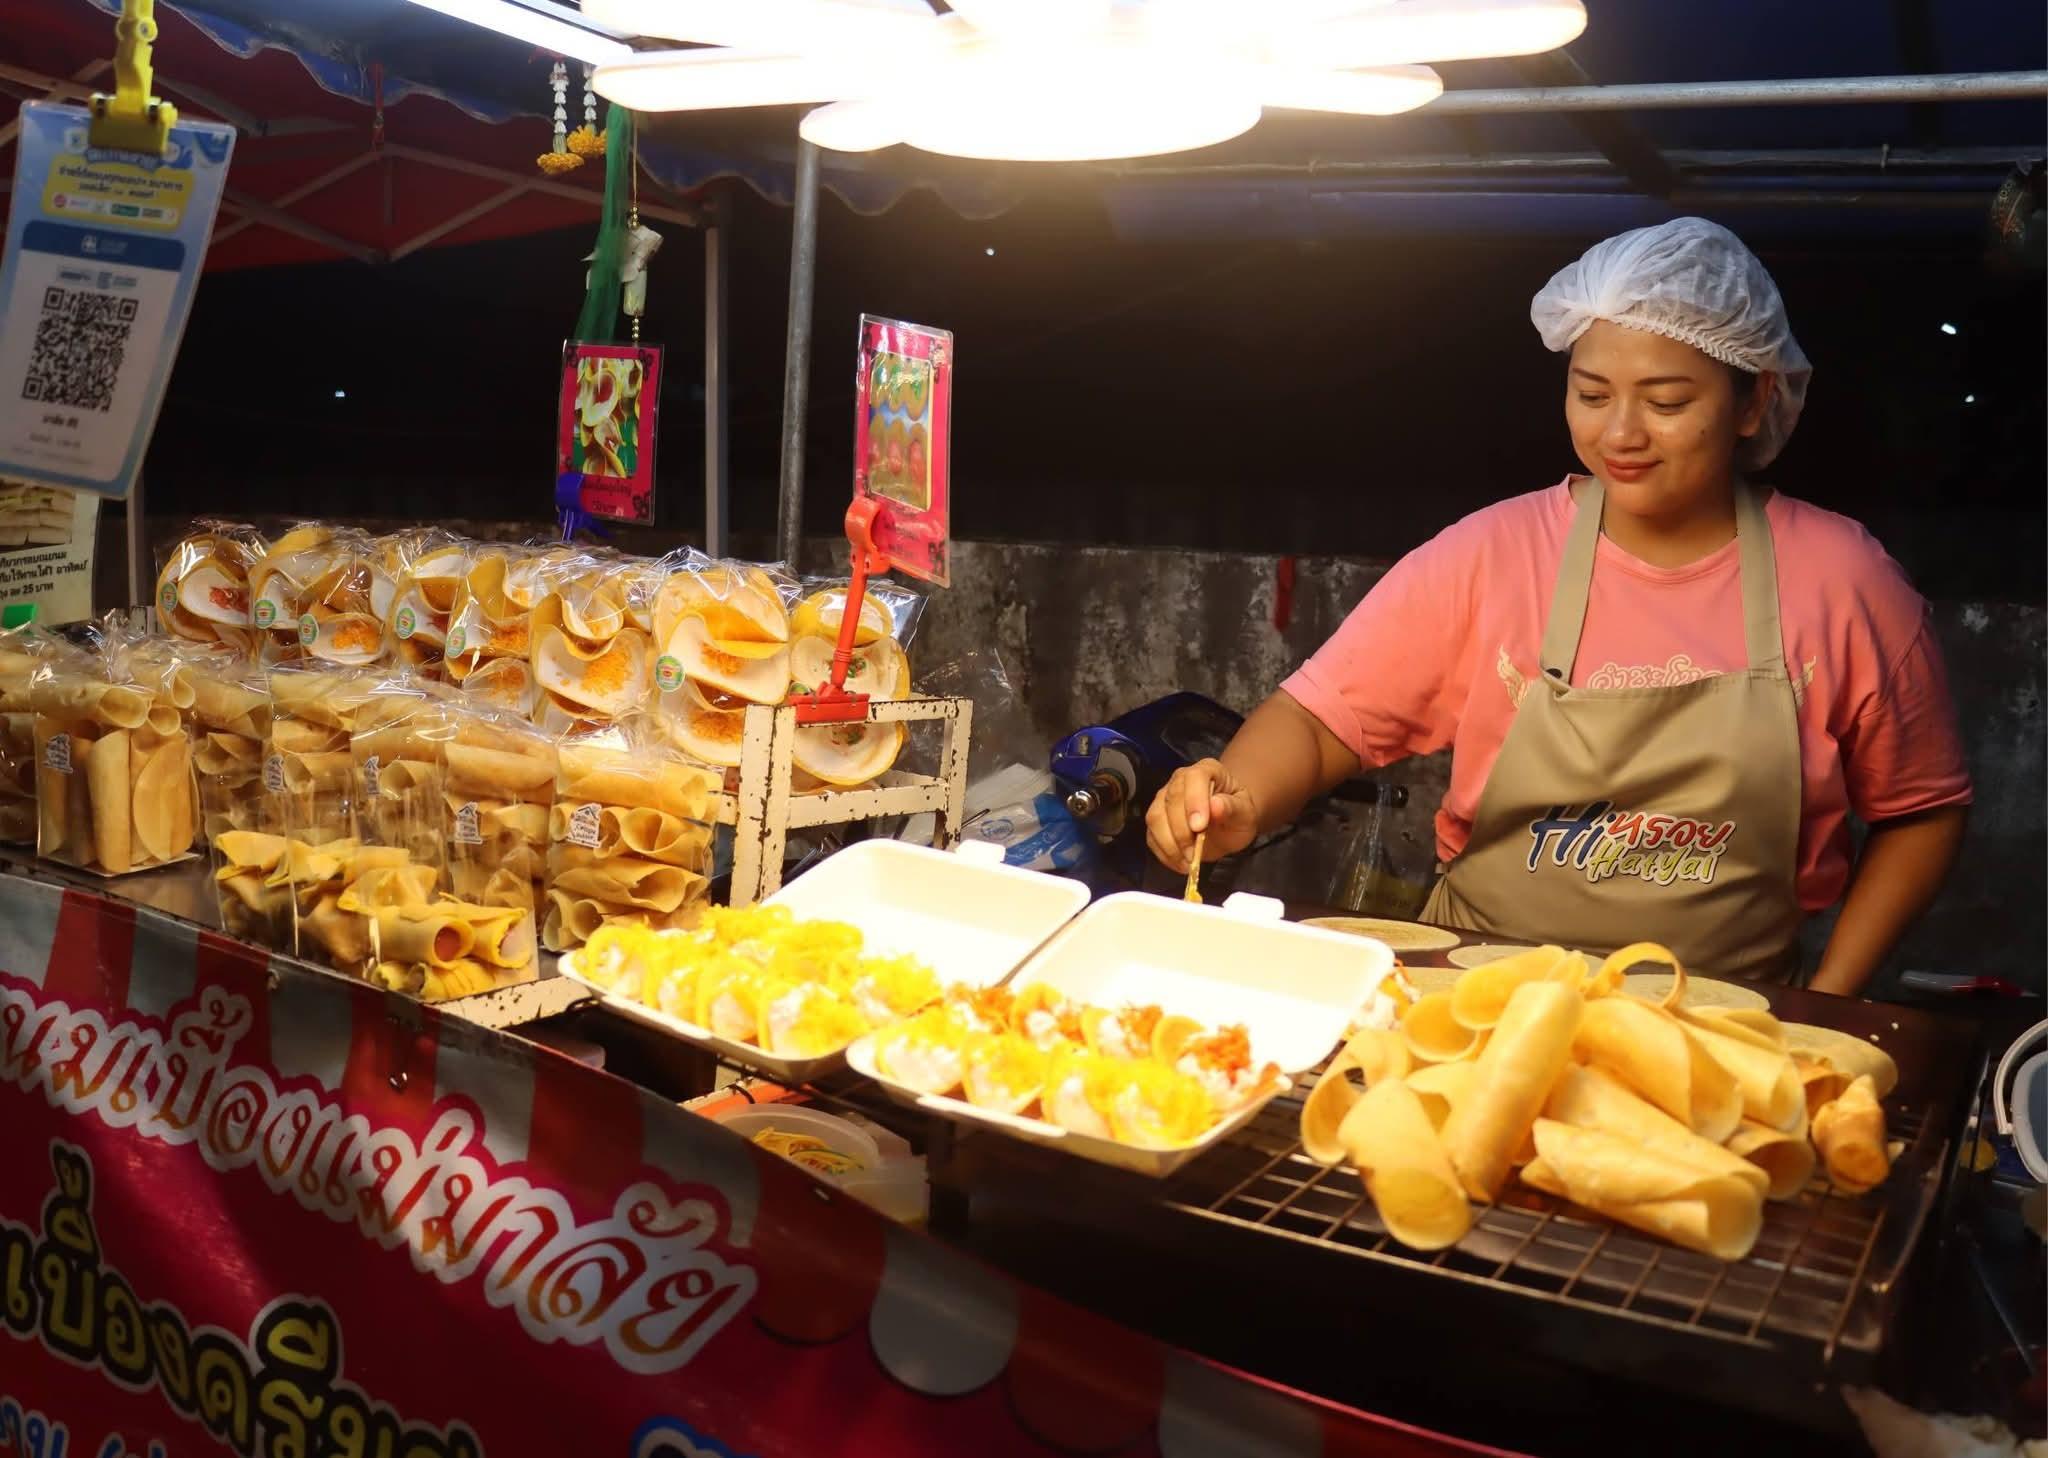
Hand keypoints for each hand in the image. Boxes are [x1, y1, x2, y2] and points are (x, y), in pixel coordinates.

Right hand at [1145, 758, 1257, 872]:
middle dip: (1181, 831)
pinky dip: (1164, 853)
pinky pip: (1151, 836)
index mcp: (1206, 770)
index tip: (1199, 827)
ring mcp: (1164, 798)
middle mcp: (1180, 779)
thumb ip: (1232, 808)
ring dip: (1170, 844)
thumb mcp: (1245, 813)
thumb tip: (1215, 805)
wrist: (1228, 823)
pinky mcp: (1157, 819)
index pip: (1194, 779)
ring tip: (1189, 862)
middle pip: (1171, 800)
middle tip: (1195, 854)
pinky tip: (1180, 863)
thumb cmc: (1238, 814)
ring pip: (1155, 818)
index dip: (1194, 802)